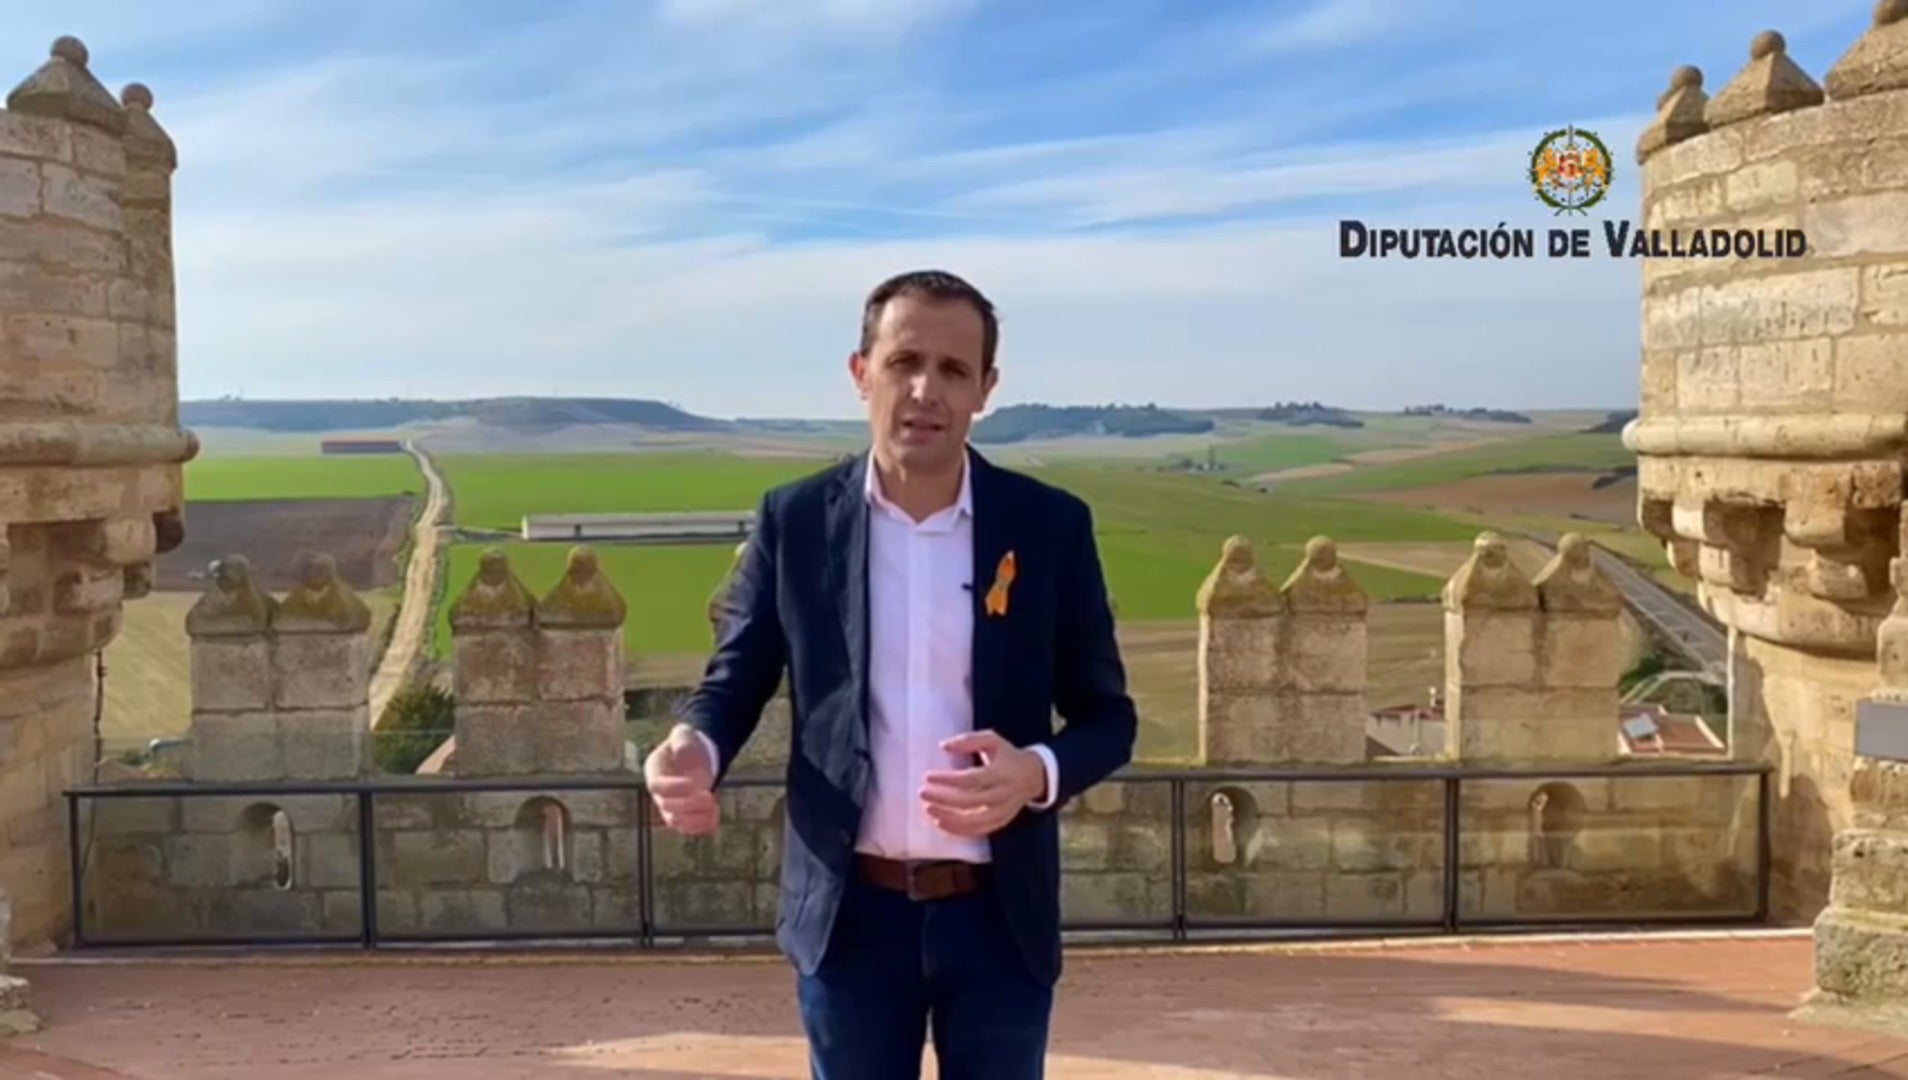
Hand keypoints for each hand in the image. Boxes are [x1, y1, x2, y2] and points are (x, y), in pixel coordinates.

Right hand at [644, 723, 718, 836]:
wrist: (697, 756)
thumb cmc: (688, 743)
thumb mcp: (684, 734)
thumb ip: (682, 740)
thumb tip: (682, 753)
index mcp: (654, 770)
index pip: (656, 786)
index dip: (674, 788)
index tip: (694, 784)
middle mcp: (659, 792)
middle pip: (666, 806)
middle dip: (689, 804)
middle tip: (709, 795)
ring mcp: (669, 806)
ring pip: (675, 822)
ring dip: (695, 819)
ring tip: (714, 807)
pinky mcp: (682, 815)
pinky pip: (687, 829)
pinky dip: (701, 827)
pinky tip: (716, 817)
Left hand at [920, 730, 1045, 837]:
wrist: (1034, 776)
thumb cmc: (1007, 756)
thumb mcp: (992, 740)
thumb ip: (968, 740)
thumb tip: (944, 746)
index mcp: (1001, 773)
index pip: (971, 779)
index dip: (948, 780)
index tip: (928, 776)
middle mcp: (1003, 795)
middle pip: (970, 802)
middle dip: (943, 799)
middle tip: (923, 793)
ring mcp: (1003, 811)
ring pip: (974, 822)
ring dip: (949, 819)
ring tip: (929, 810)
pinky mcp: (1000, 822)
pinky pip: (978, 831)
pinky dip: (958, 830)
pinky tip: (941, 823)